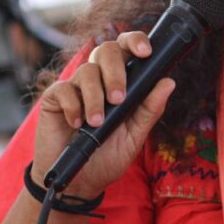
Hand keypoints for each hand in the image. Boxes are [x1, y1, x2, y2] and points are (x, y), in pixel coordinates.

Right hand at [31, 31, 175, 198]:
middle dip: (115, 72)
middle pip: (106, 50)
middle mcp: (99, 79)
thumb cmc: (108, 157)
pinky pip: (65, 89)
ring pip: (87, 71)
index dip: (135, 41)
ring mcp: (76, 86)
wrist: (79, 182)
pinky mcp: (55, 98)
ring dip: (95, 97)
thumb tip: (168, 82)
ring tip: (96, 122)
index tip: (146, 51)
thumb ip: (150, 110)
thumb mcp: (135, 136)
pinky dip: (74, 107)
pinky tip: (76, 124)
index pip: (127, 49)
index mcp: (121, 81)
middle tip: (118, 99)